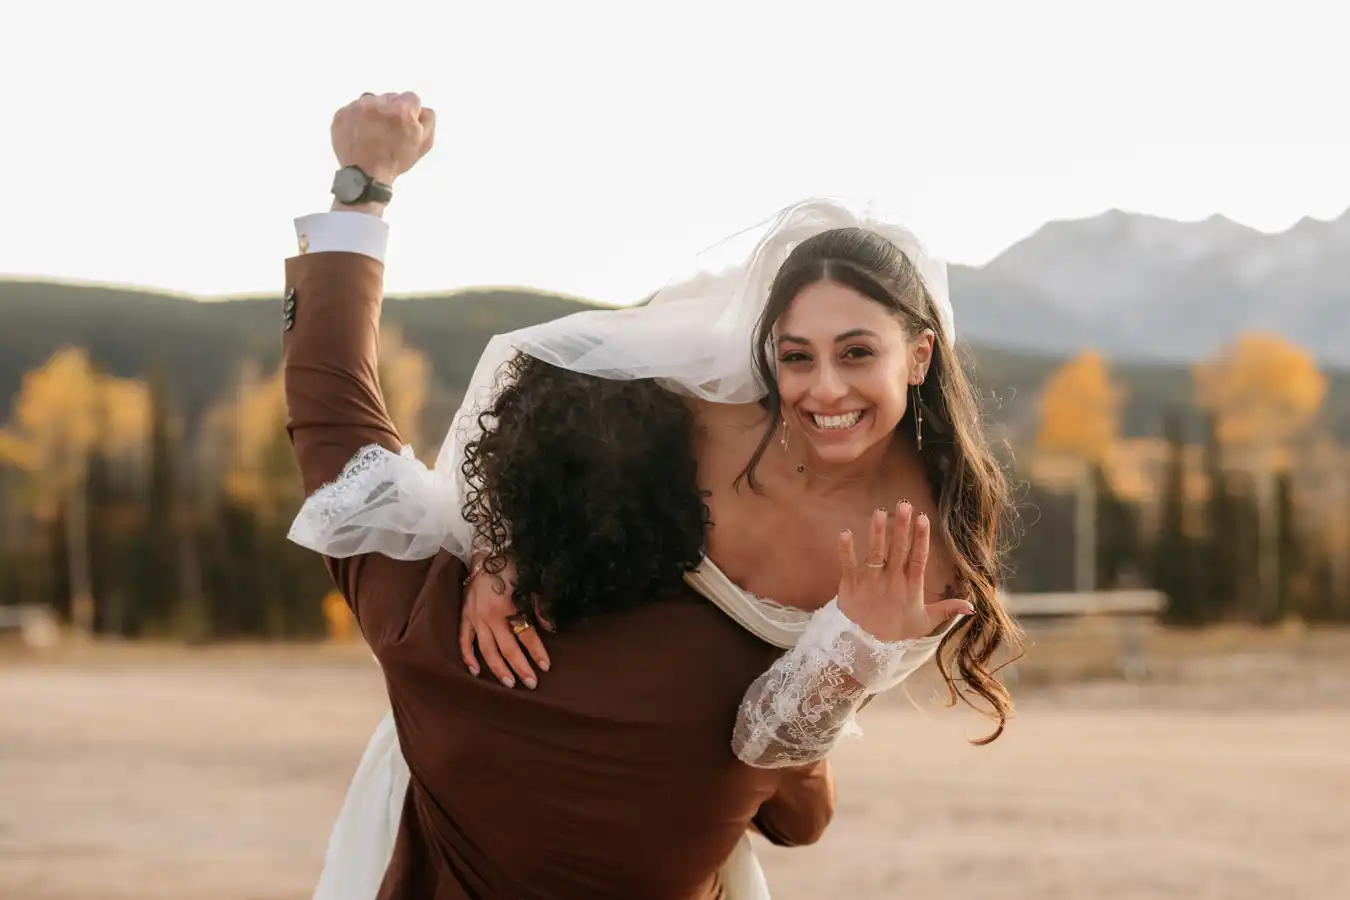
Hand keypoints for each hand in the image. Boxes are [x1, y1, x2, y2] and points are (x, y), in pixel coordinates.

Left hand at [330, 91, 435, 187]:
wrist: (365, 175)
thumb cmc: (396, 161)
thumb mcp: (424, 144)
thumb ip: (428, 119)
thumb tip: (422, 108)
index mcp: (402, 110)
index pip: (411, 98)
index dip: (410, 113)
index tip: (405, 125)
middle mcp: (378, 104)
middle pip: (390, 98)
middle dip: (391, 111)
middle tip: (388, 131)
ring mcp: (357, 108)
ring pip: (371, 101)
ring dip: (374, 113)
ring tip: (373, 133)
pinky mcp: (342, 114)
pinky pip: (353, 109)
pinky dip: (357, 119)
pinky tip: (361, 134)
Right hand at [458, 554, 550, 689]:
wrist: (486, 550)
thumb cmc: (510, 565)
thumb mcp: (529, 582)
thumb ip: (540, 606)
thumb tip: (550, 629)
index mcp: (508, 607)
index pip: (525, 635)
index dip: (537, 652)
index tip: (546, 667)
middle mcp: (490, 616)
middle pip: (507, 648)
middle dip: (520, 667)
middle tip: (531, 684)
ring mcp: (475, 618)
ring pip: (486, 649)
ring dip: (498, 668)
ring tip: (509, 683)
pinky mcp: (464, 616)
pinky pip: (464, 640)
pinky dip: (468, 657)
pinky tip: (476, 671)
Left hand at [837, 502, 973, 641]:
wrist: (865, 647)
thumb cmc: (896, 631)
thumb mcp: (925, 622)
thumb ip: (947, 610)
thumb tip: (972, 606)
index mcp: (910, 587)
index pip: (918, 558)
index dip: (921, 538)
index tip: (923, 518)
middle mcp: (891, 582)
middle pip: (898, 550)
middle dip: (901, 528)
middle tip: (904, 505)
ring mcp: (870, 583)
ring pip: (875, 554)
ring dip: (877, 533)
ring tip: (879, 512)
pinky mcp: (850, 586)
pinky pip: (847, 565)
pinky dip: (845, 550)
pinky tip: (844, 532)